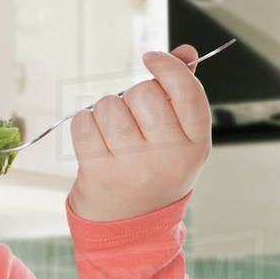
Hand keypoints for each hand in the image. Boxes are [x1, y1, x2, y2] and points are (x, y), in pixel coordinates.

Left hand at [66, 44, 210, 221]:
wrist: (128, 226)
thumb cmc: (153, 172)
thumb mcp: (179, 140)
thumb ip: (181, 94)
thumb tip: (185, 52)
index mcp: (196, 145)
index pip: (187, 90)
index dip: (167, 66)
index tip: (150, 57)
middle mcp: (169, 156)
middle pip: (142, 93)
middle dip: (130, 96)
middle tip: (131, 120)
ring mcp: (134, 167)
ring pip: (108, 105)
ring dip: (104, 112)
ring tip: (112, 135)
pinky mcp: (99, 173)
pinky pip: (83, 122)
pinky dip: (83, 124)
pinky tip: (93, 142)